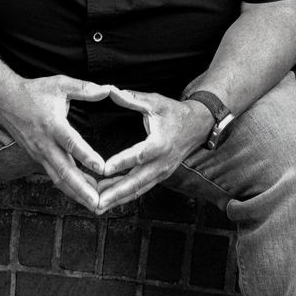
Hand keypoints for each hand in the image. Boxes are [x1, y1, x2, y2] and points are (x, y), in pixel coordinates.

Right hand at [0, 75, 113, 211]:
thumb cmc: (34, 91)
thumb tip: (109, 89)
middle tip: (99, 202)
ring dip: (77, 194)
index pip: (71, 143)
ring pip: (59, 179)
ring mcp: (40, 154)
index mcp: (53, 125)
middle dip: (83, 189)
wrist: (3, 101)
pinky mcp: (38, 158)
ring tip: (96, 206)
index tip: (102, 168)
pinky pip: (55, 177)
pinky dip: (70, 188)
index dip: (86, 156)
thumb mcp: (60, 84)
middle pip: (65, 171)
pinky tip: (84, 195)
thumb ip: (85, 88)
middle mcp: (45, 144)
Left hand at [93, 87, 212, 211]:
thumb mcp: (155, 101)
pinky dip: (125, 196)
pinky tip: (108, 199)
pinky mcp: (160, 177)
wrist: (198, 126)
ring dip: (117, 199)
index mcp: (160, 144)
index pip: (138, 155)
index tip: (103, 169)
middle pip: (136, 182)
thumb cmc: (175, 112)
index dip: (121, 163)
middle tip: (96, 202)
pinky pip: (141, 189)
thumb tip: (110, 90)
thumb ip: (132, 98)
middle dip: (115, 194)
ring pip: (137, 190)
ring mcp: (162, 172)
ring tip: (97, 206)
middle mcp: (161, 163)